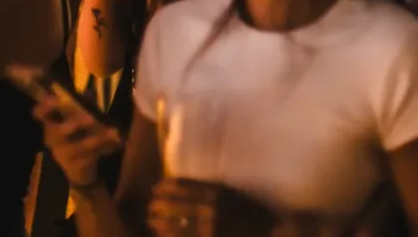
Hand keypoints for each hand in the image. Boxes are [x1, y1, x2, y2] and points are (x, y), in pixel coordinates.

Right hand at [34, 92, 121, 191]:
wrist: (77, 169)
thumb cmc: (76, 136)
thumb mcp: (77, 119)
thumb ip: (83, 104)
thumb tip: (90, 92)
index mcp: (51, 125)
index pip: (40, 115)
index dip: (44, 107)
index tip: (54, 99)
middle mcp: (54, 140)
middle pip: (57, 132)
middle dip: (73, 124)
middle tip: (91, 118)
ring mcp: (64, 154)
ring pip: (79, 146)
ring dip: (97, 139)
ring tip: (113, 132)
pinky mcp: (76, 166)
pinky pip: (92, 156)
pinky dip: (105, 149)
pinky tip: (117, 144)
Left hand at [149, 179, 278, 236]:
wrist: (268, 230)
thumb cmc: (250, 210)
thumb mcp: (232, 194)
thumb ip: (211, 191)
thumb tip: (186, 190)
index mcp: (216, 191)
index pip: (184, 185)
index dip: (167, 186)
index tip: (157, 186)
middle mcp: (210, 207)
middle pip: (176, 204)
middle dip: (159, 204)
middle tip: (150, 204)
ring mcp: (207, 227)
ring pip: (175, 223)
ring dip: (160, 221)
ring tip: (151, 219)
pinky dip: (170, 235)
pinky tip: (162, 234)